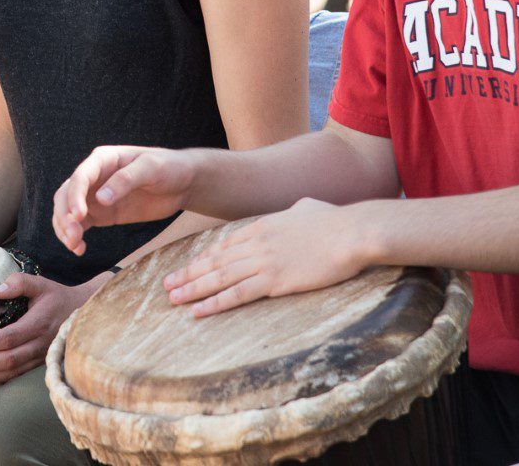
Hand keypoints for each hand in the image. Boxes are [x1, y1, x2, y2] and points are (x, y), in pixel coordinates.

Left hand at [0, 273, 94, 390]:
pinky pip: (18, 378)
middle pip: (7, 360)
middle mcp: (41, 344)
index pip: (8, 338)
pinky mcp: (39, 365)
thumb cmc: (56, 296)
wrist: (82, 312)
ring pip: (12, 373)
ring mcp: (41, 358)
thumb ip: (19, 283)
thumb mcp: (40, 283)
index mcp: (39, 323)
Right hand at [51, 145, 197, 256]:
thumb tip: (101, 199)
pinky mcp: (102, 213)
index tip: (77, 216)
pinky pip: (80, 224)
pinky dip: (74, 236)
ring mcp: (96, 196)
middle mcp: (94, 176)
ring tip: (74, 246)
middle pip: (66, 194)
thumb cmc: (168, 167)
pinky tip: (79, 249)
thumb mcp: (151, 168)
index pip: (80, 177)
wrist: (182, 183)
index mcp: (103, 159)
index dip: (74, 196)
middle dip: (64, 215)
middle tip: (73, 236)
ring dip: (64, 228)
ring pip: (68, 211)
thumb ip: (126, 180)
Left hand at [162, 198, 368, 316]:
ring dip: (193, 289)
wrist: (351, 232)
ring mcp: (263, 262)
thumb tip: (295, 211)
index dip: (204, 258)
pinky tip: (197, 311)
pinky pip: (237, 295)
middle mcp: (256, 243)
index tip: (188, 266)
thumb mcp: (306, 208)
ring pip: (219, 278)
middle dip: (188, 274)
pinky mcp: (275, 281)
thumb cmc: (336, 220)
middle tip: (167, 284)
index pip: (225, 245)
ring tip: (172, 298)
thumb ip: (293, 212)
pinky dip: (214, 303)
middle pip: (214, 261)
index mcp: (262, 226)